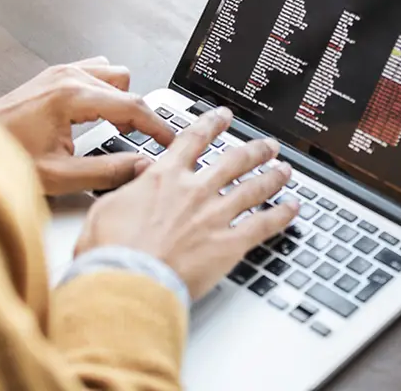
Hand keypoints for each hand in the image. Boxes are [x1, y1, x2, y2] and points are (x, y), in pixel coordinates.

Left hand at [0, 56, 172, 195]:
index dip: (158, 127)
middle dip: (140, 117)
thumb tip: (141, 167)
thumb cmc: (5, 157)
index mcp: (71, 96)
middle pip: (127, 87)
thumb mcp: (59, 175)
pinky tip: (98, 113)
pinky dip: (105, 91)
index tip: (171, 141)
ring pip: (114, 74)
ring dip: (121, 99)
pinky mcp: (54, 75)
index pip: (132, 106)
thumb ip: (106, 172)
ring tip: (118, 128)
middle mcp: (68, 77)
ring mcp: (60, 72)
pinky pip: (96, 71)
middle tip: (142, 143)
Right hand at [77, 107, 300, 298]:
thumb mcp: (107, 208)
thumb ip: (128, 187)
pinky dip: (281, 215)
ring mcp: (215, 215)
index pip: (193, 140)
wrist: (128, 282)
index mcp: (165, 177)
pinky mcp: (229, 244)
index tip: (223, 116)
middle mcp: (195, 191)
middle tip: (267, 145)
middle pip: (234, 160)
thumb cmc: (112, 252)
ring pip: (254, 187)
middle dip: (254, 150)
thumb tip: (139, 174)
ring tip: (285, 170)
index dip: (211, 124)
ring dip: (272, 177)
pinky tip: (293, 208)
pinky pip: (263, 225)